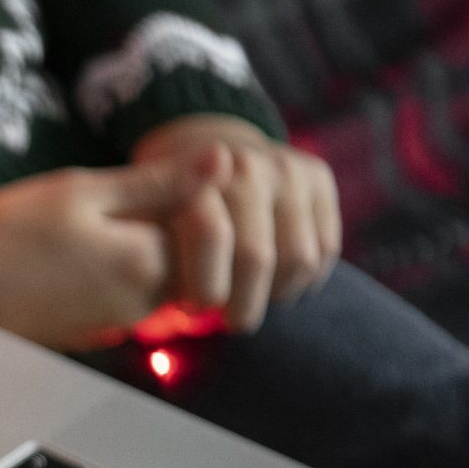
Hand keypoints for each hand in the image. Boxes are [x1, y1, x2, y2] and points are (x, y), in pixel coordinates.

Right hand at [0, 160, 217, 349]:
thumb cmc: (6, 237)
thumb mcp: (81, 191)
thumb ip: (157, 180)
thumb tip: (225, 160)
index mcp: (150, 261)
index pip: (208, 222)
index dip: (184, 191)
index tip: (143, 175)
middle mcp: (145, 302)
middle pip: (188, 253)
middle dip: (167, 220)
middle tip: (114, 194)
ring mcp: (119, 323)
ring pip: (158, 274)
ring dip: (138, 244)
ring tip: (85, 223)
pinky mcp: (94, 331)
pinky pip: (126, 294)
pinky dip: (112, 269)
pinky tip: (69, 252)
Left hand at [131, 115, 340, 332]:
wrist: (205, 146)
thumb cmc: (165, 200)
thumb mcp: (144, 218)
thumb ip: (149, 249)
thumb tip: (166, 299)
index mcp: (199, 172)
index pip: (211, 236)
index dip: (204, 285)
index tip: (193, 310)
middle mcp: (250, 165)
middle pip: (257, 257)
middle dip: (241, 303)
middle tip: (228, 321)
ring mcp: (290, 169)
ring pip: (298, 259)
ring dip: (275, 294)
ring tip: (252, 302)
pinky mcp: (319, 177)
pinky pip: (324, 248)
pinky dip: (303, 279)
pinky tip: (276, 285)